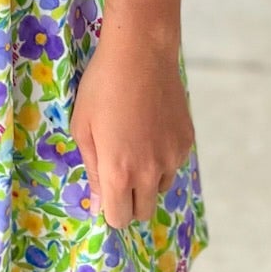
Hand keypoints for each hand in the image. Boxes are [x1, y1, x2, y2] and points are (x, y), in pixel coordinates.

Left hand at [69, 30, 193, 228]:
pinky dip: (162, 156)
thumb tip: (97, 204)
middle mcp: (149, 172)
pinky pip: (173, 163)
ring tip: (134, 143)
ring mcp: (172, 157)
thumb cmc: (102, 87)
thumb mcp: (83, 127)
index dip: (109, 209)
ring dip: (147, 179)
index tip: (104, 193)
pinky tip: (150, 127)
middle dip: (128, 200)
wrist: (141, 53)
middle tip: (118, 169)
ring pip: (159, 187)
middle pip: (142, 211)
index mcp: (119, 172)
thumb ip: (92, 170)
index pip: (119, 218)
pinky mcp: (186, 141)